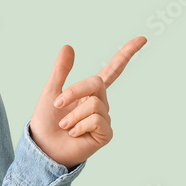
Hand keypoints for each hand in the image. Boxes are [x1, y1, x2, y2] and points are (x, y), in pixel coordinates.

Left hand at [29, 36, 146, 169]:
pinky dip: (80, 126)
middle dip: (74, 91)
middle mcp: (101, 103)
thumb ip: (61, 71)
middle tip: (57, 103)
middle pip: (96, 83)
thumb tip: (68, 46)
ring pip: (94, 104)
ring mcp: (105, 118)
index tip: (143, 38)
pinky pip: (96, 120)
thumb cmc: (47, 121)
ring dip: (73, 115)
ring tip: (65, 126)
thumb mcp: (52, 91)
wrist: (43, 147)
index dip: (126, 54)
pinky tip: (74, 134)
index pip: (113, 70)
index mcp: (90, 92)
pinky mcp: (106, 134)